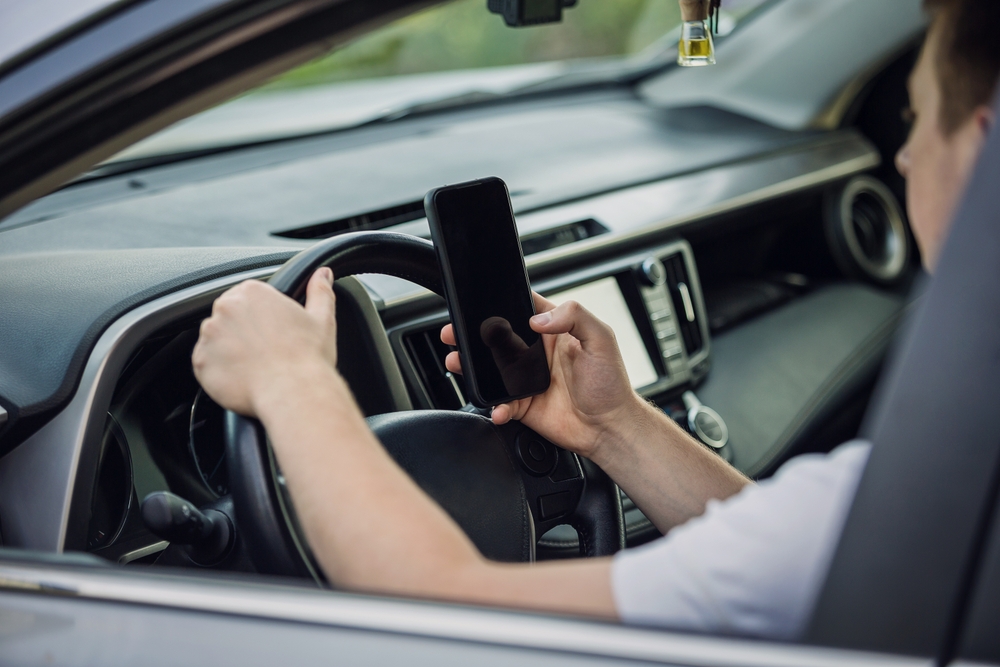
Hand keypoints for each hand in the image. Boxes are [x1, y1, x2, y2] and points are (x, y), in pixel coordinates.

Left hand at [192, 268, 338, 416]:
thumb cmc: (308, 358)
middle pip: (228, 317)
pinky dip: (219, 372)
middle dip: (242, 332)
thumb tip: (323, 273)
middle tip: (264, 352)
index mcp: (252, 292)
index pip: (246, 298)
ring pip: (215, 340)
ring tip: (254, 367)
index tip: (271, 333)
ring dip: (228, 351)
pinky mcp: (200, 362)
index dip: (260, 317)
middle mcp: (226, 308)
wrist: (295, 393)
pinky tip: (243, 378)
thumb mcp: (322, 319)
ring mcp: (209, 335)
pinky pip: (206, 364)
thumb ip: (320, 291)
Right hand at [441, 293, 644, 458]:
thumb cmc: (611, 384)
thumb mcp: (601, 339)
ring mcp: (527, 379)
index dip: (502, 301)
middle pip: (496, 337)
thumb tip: (538, 318)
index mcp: (555, 330)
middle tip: (455, 331)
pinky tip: (497, 407)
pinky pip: (499, 403)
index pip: (524, 308)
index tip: (482, 300)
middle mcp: (536, 353)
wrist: (610, 428)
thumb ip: (575, 316)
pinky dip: (493, 406)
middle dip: (472, 333)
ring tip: (458, 362)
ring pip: (490, 369)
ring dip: (471, 366)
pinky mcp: (523, 405)